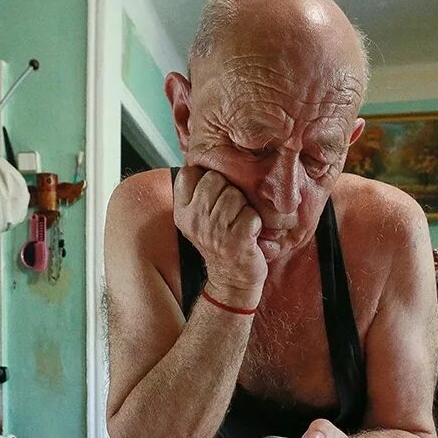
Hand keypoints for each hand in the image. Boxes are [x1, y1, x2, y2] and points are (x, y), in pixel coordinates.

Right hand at [174, 167, 266, 308]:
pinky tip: (249, 234)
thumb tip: (202, 155)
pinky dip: (256, 223)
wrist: (233, 281)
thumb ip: (196, 191)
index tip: (213, 196)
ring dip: (243, 208)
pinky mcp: (236, 241)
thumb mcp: (198, 218)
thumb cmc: (221, 243)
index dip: (207, 178)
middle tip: (230, 214)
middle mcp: (194, 221)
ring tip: (239, 224)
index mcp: (182, 212)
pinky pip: (250, 214)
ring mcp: (214, 232)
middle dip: (229, 191)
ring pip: (234, 195)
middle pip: (215, 179)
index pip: (190, 173)